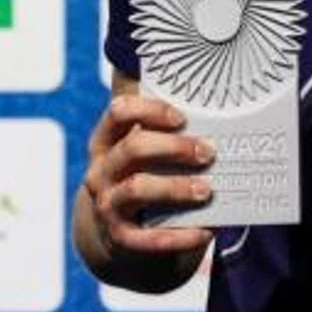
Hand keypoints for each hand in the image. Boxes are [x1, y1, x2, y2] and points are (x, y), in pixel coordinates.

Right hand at [81, 93, 214, 260]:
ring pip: (136, 189)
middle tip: (209, 151)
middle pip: (133, 148)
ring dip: (176, 188)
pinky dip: (177, 236)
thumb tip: (203, 72)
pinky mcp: (119, 237)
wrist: (122, 234)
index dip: (150, 109)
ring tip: (208, 190)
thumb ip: (166, 120)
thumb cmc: (146, 174)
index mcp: (110, 138)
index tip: (182, 115)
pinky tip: (205, 232)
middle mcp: (102, 168)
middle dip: (174, 147)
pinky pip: (144, 239)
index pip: (119, 111)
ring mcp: (107, 204)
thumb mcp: (148, 146)